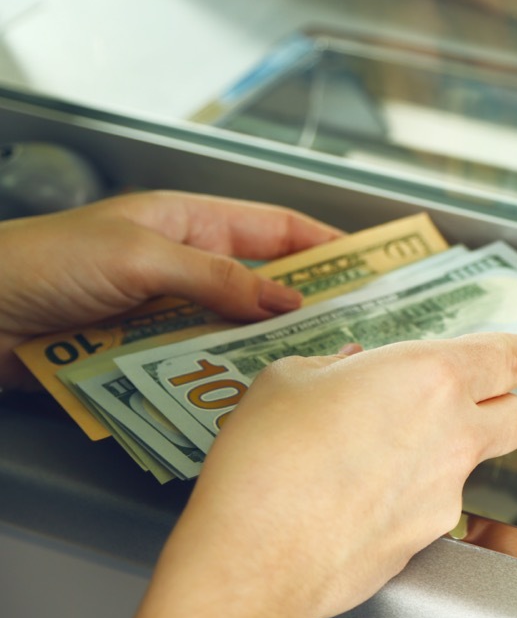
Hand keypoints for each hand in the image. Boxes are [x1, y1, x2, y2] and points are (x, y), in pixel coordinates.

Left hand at [0, 191, 339, 387]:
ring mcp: (164, 312)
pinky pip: (197, 367)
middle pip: (263, 284)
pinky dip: (221, 379)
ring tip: (308, 370)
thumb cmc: (41, 263)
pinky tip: (245, 395)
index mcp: (187, 222)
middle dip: (307, 305)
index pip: (275, 227)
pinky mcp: (142, 355)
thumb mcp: (140, 256)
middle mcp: (183, 266)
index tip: (373, 266)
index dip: (328, 242)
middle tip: (354, 331)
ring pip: (234, 331)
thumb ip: (217, 278)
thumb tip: (285, 303)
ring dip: (263, 349)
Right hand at [93, 333, 516, 617]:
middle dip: (502, 408)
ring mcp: (446, 493)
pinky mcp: (427, 541)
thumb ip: (335, 367)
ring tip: (375, 460)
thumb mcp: (290, 379)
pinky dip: (407, 502)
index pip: (509, 358)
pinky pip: (429, 511)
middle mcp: (454, 434)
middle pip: (515, 418)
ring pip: (468, 467)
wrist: (258, 556)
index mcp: (432, 376)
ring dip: (442, 457)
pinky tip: (356, 502)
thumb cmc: (268, 459)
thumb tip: (347, 368)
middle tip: (470, 404)